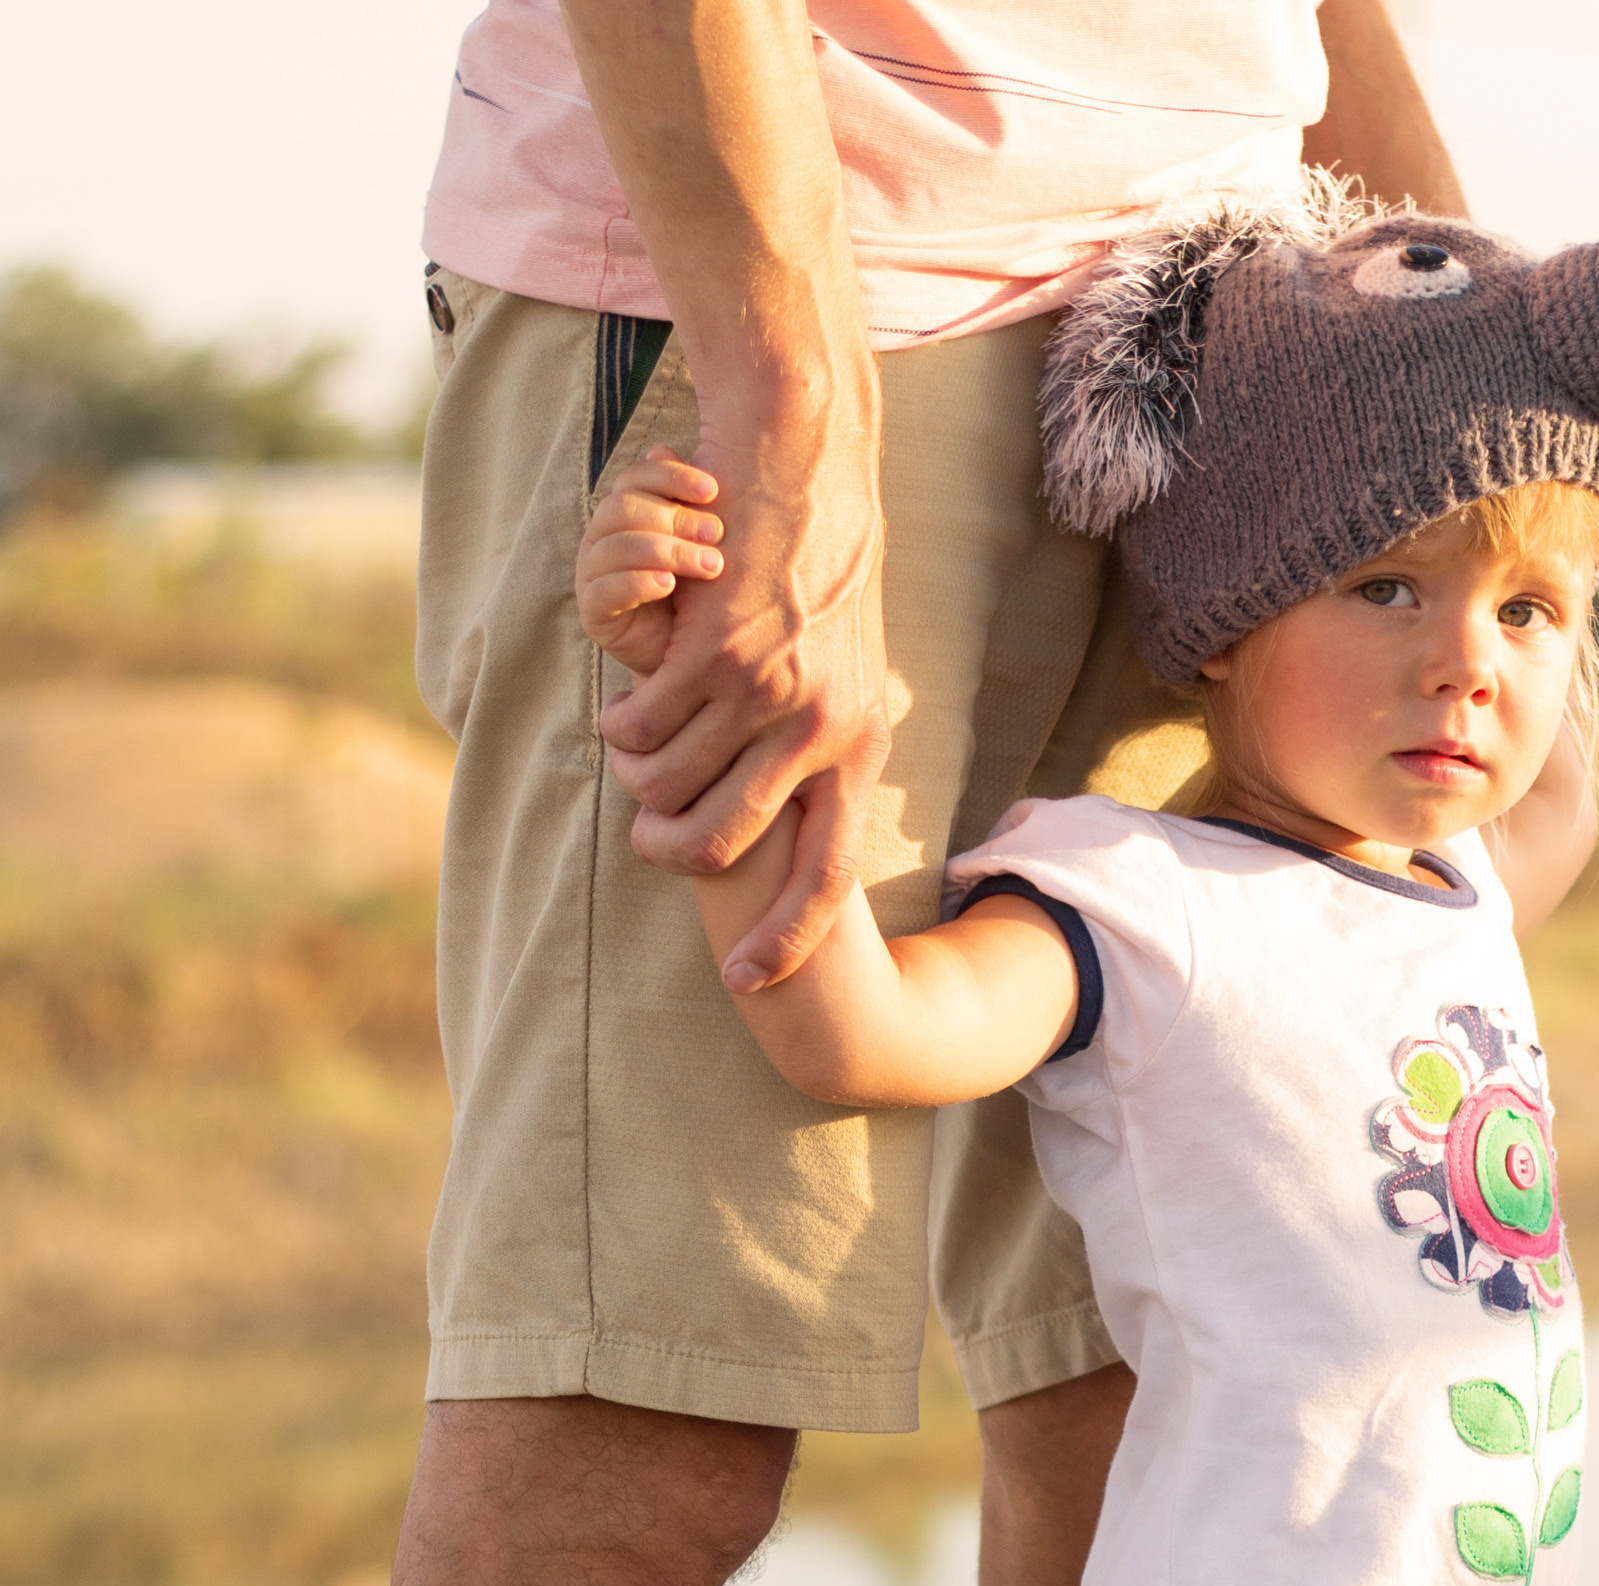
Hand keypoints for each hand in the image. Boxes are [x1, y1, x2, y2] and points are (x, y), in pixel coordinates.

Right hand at [574, 448, 725, 676]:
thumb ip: (693, 503)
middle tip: (718, 534)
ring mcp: (592, 574)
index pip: (636, 477)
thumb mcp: (703, 543)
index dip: (672, 477)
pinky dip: (639, 582)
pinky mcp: (593, 612)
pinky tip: (669, 585)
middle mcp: (602, 537)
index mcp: (625, 512)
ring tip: (710, 566)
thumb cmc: (700, 591)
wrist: (692, 655)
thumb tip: (668, 449)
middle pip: (624, 508)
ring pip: (618, 546)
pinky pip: (606, 590)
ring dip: (668, 551)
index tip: (714, 490)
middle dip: (676, 518)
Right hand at [595, 400, 889, 991]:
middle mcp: (822, 730)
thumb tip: (798, 820)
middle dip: (674, 853)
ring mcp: (767, 693)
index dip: (790, 936)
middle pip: (727, 844)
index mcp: (862, 747)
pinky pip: (642, 723)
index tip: (751, 981)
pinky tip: (626, 703)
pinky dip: (623, 722)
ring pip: (670, 783)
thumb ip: (827, 746)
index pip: (832, 874)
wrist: (810, 476)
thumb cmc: (823, 580)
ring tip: (636, 752)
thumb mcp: (853, 675)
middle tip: (651, 840)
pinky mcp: (714, 652)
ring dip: (639, 776)